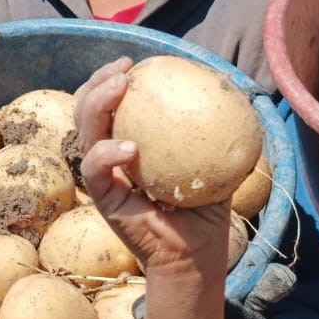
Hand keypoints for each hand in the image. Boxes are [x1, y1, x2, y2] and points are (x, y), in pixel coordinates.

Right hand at [74, 58, 233, 285]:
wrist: (197, 255)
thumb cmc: (205, 211)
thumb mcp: (213, 162)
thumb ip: (215, 131)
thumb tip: (234, 90)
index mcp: (129, 145)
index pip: (109, 105)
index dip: (111, 78)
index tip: (132, 63)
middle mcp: (110, 158)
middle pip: (87, 111)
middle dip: (97, 82)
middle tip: (122, 70)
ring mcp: (104, 178)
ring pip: (84, 133)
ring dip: (95, 105)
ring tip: (118, 88)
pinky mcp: (103, 200)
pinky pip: (94, 171)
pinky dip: (106, 154)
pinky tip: (128, 147)